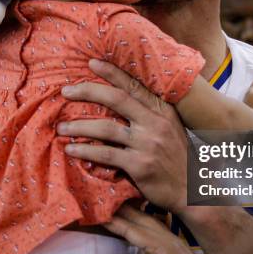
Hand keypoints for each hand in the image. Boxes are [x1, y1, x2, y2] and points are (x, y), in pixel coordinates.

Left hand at [58, 59, 188, 212]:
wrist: (191, 190)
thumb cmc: (177, 158)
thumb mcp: (171, 128)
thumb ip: (150, 113)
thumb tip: (122, 98)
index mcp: (163, 110)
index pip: (134, 86)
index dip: (112, 73)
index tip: (92, 63)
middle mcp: (156, 123)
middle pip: (117, 99)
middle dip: (88, 91)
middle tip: (66, 91)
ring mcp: (148, 144)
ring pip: (105, 128)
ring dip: (79, 127)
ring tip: (61, 128)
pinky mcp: (140, 165)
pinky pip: (106, 154)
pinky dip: (85, 151)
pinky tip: (71, 150)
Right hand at [95, 205, 208, 253]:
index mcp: (165, 248)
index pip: (134, 230)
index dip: (114, 221)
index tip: (96, 212)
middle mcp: (171, 240)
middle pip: (142, 219)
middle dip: (122, 210)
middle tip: (102, 200)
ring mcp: (176, 243)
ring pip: (150, 221)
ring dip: (133, 213)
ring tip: (117, 206)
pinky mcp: (178, 249)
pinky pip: (156, 228)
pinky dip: (142, 222)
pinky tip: (138, 224)